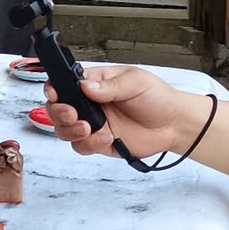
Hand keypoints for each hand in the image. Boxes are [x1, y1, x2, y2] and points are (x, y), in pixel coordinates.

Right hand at [45, 65, 203, 158]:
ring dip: (71, 131)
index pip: (64, 84)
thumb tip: (86, 86)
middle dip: (58, 113)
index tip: (55, 95)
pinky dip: (90, 144)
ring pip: (65, 130)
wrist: (174, 125)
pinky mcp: (100, 142)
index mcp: (95, 83)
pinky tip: (107, 138)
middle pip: (57, 109)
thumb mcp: (136, 83)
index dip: (54, 90)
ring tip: (90, 128)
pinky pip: (82, 147)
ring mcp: (94, 124)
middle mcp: (90, 104)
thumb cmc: (158, 98)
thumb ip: (110, 86)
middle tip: (73, 115)